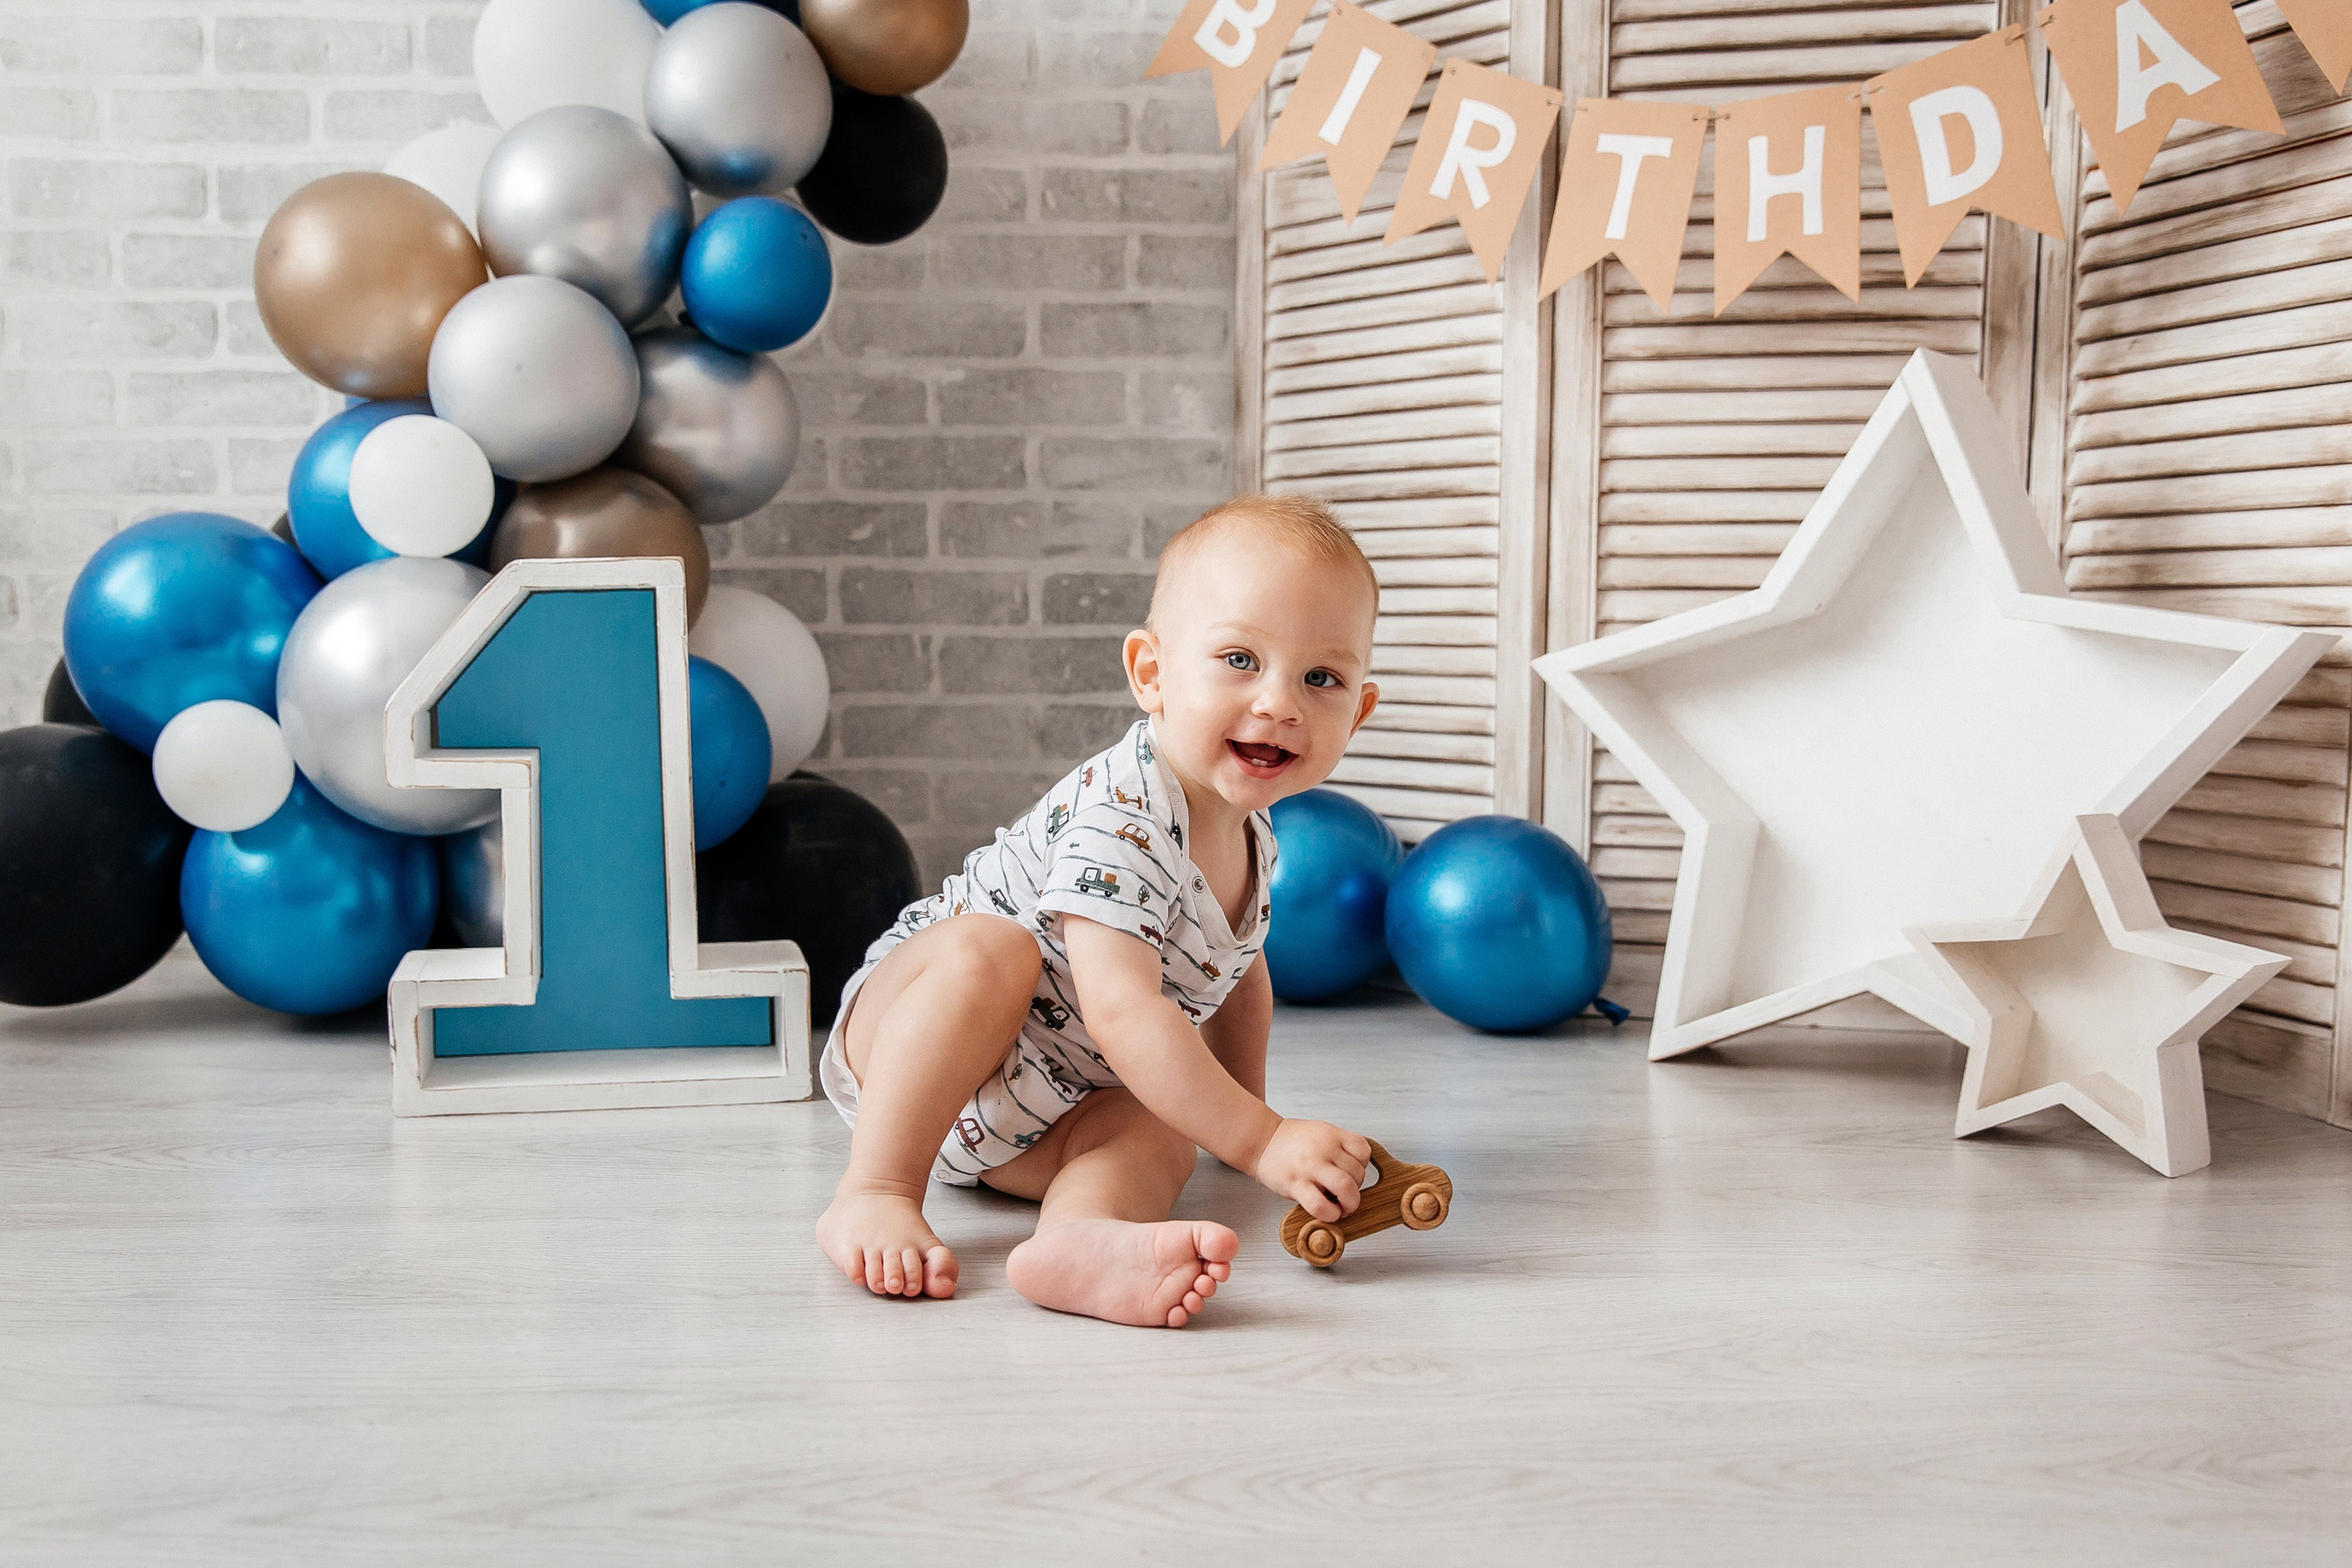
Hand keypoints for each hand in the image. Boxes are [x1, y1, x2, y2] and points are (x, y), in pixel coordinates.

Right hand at [1253, 1119, 1370, 1221]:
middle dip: (1355, 1190)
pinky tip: (1327, 1212)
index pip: (1363, 1151)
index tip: (1352, 1174)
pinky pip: (1321, 1205)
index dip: (1362, 1167)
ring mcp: (1310, 1166)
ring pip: (1346, 1188)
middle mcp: (1323, 1148)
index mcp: (1331, 1134)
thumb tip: (1355, 1175)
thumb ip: (1339, 1148)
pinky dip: (1330, 1214)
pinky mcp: (1296, 1184)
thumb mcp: (1320, 1132)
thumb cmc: (1289, 1141)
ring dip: (1349, 1204)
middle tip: (1345, 1195)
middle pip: (1357, 1173)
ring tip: (1341, 1208)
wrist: (1260, 1140)